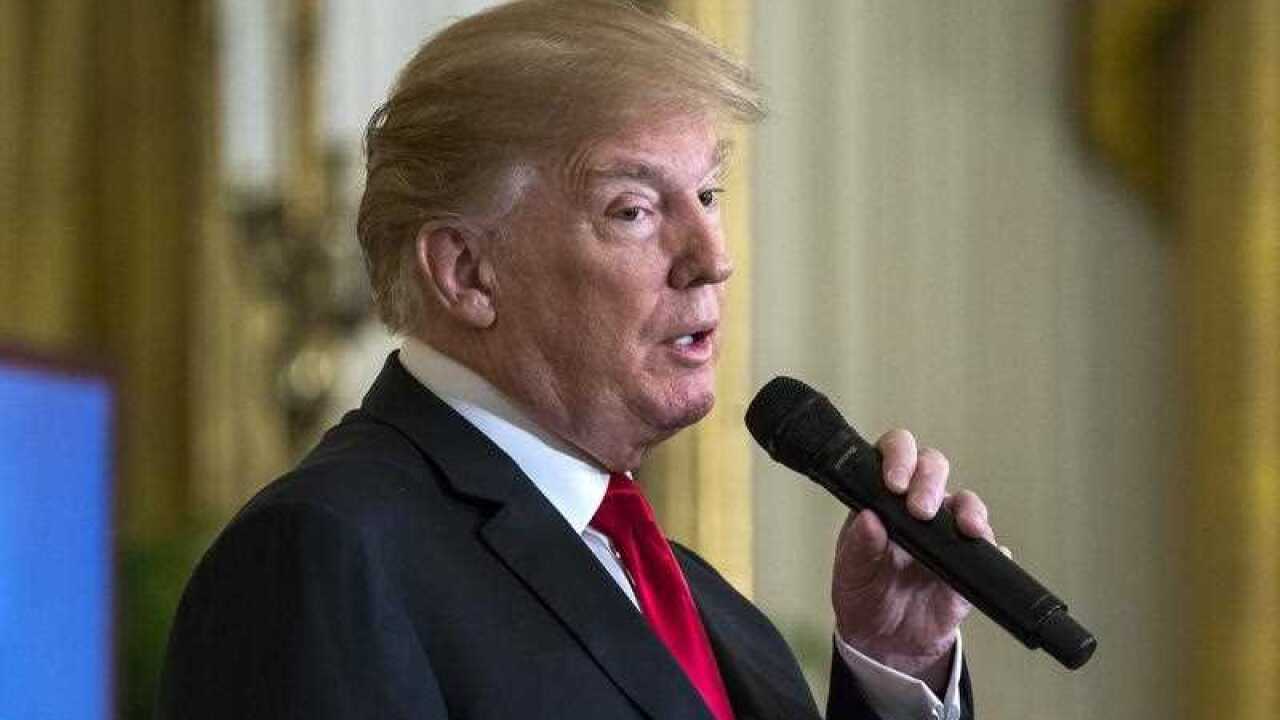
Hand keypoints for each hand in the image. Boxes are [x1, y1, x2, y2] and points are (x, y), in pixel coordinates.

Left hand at [831, 429, 996, 692]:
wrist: (887, 640)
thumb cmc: (865, 593)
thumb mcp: (852, 573)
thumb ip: (859, 547)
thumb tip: (868, 519)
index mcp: (883, 496)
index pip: (894, 453)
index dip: (898, 456)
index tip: (894, 483)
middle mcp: (918, 504)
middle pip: (934, 466)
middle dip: (930, 481)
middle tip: (921, 510)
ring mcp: (947, 530)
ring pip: (967, 502)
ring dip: (970, 510)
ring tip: (966, 529)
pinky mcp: (970, 561)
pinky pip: (990, 547)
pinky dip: (993, 547)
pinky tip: (990, 552)